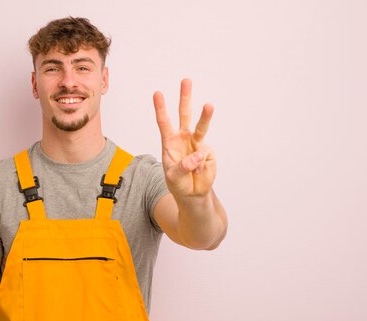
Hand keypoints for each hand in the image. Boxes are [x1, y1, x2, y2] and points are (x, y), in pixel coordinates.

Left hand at [154, 79, 215, 198]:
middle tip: (186, 81)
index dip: (161, 108)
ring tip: (209, 105)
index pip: (164, 122)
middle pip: (184, 115)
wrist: (193, 193)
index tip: (157, 93)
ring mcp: (196, 144)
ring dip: (205, 116)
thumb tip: (198, 154)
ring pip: (200, 126)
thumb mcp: (173, 177)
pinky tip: (198, 172)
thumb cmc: (178, 183)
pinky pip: (204, 155)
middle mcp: (183, 138)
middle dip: (185, 98)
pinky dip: (200, 165)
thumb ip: (183, 166)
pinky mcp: (207, 152)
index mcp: (169, 141)